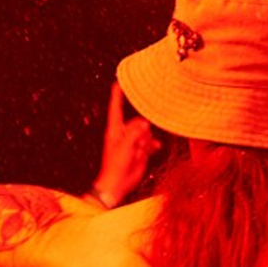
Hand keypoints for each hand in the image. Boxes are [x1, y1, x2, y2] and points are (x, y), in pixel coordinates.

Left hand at [93, 83, 161, 206]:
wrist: (118, 184)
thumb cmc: (115, 166)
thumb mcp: (124, 146)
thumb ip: (135, 132)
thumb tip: (145, 123)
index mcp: (115, 130)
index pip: (116, 108)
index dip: (117, 95)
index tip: (119, 81)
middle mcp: (124, 133)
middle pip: (138, 121)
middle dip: (142, 130)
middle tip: (138, 143)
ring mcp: (133, 142)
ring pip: (146, 132)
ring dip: (147, 140)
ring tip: (141, 151)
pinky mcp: (140, 150)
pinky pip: (151, 142)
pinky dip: (152, 146)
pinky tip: (152, 150)